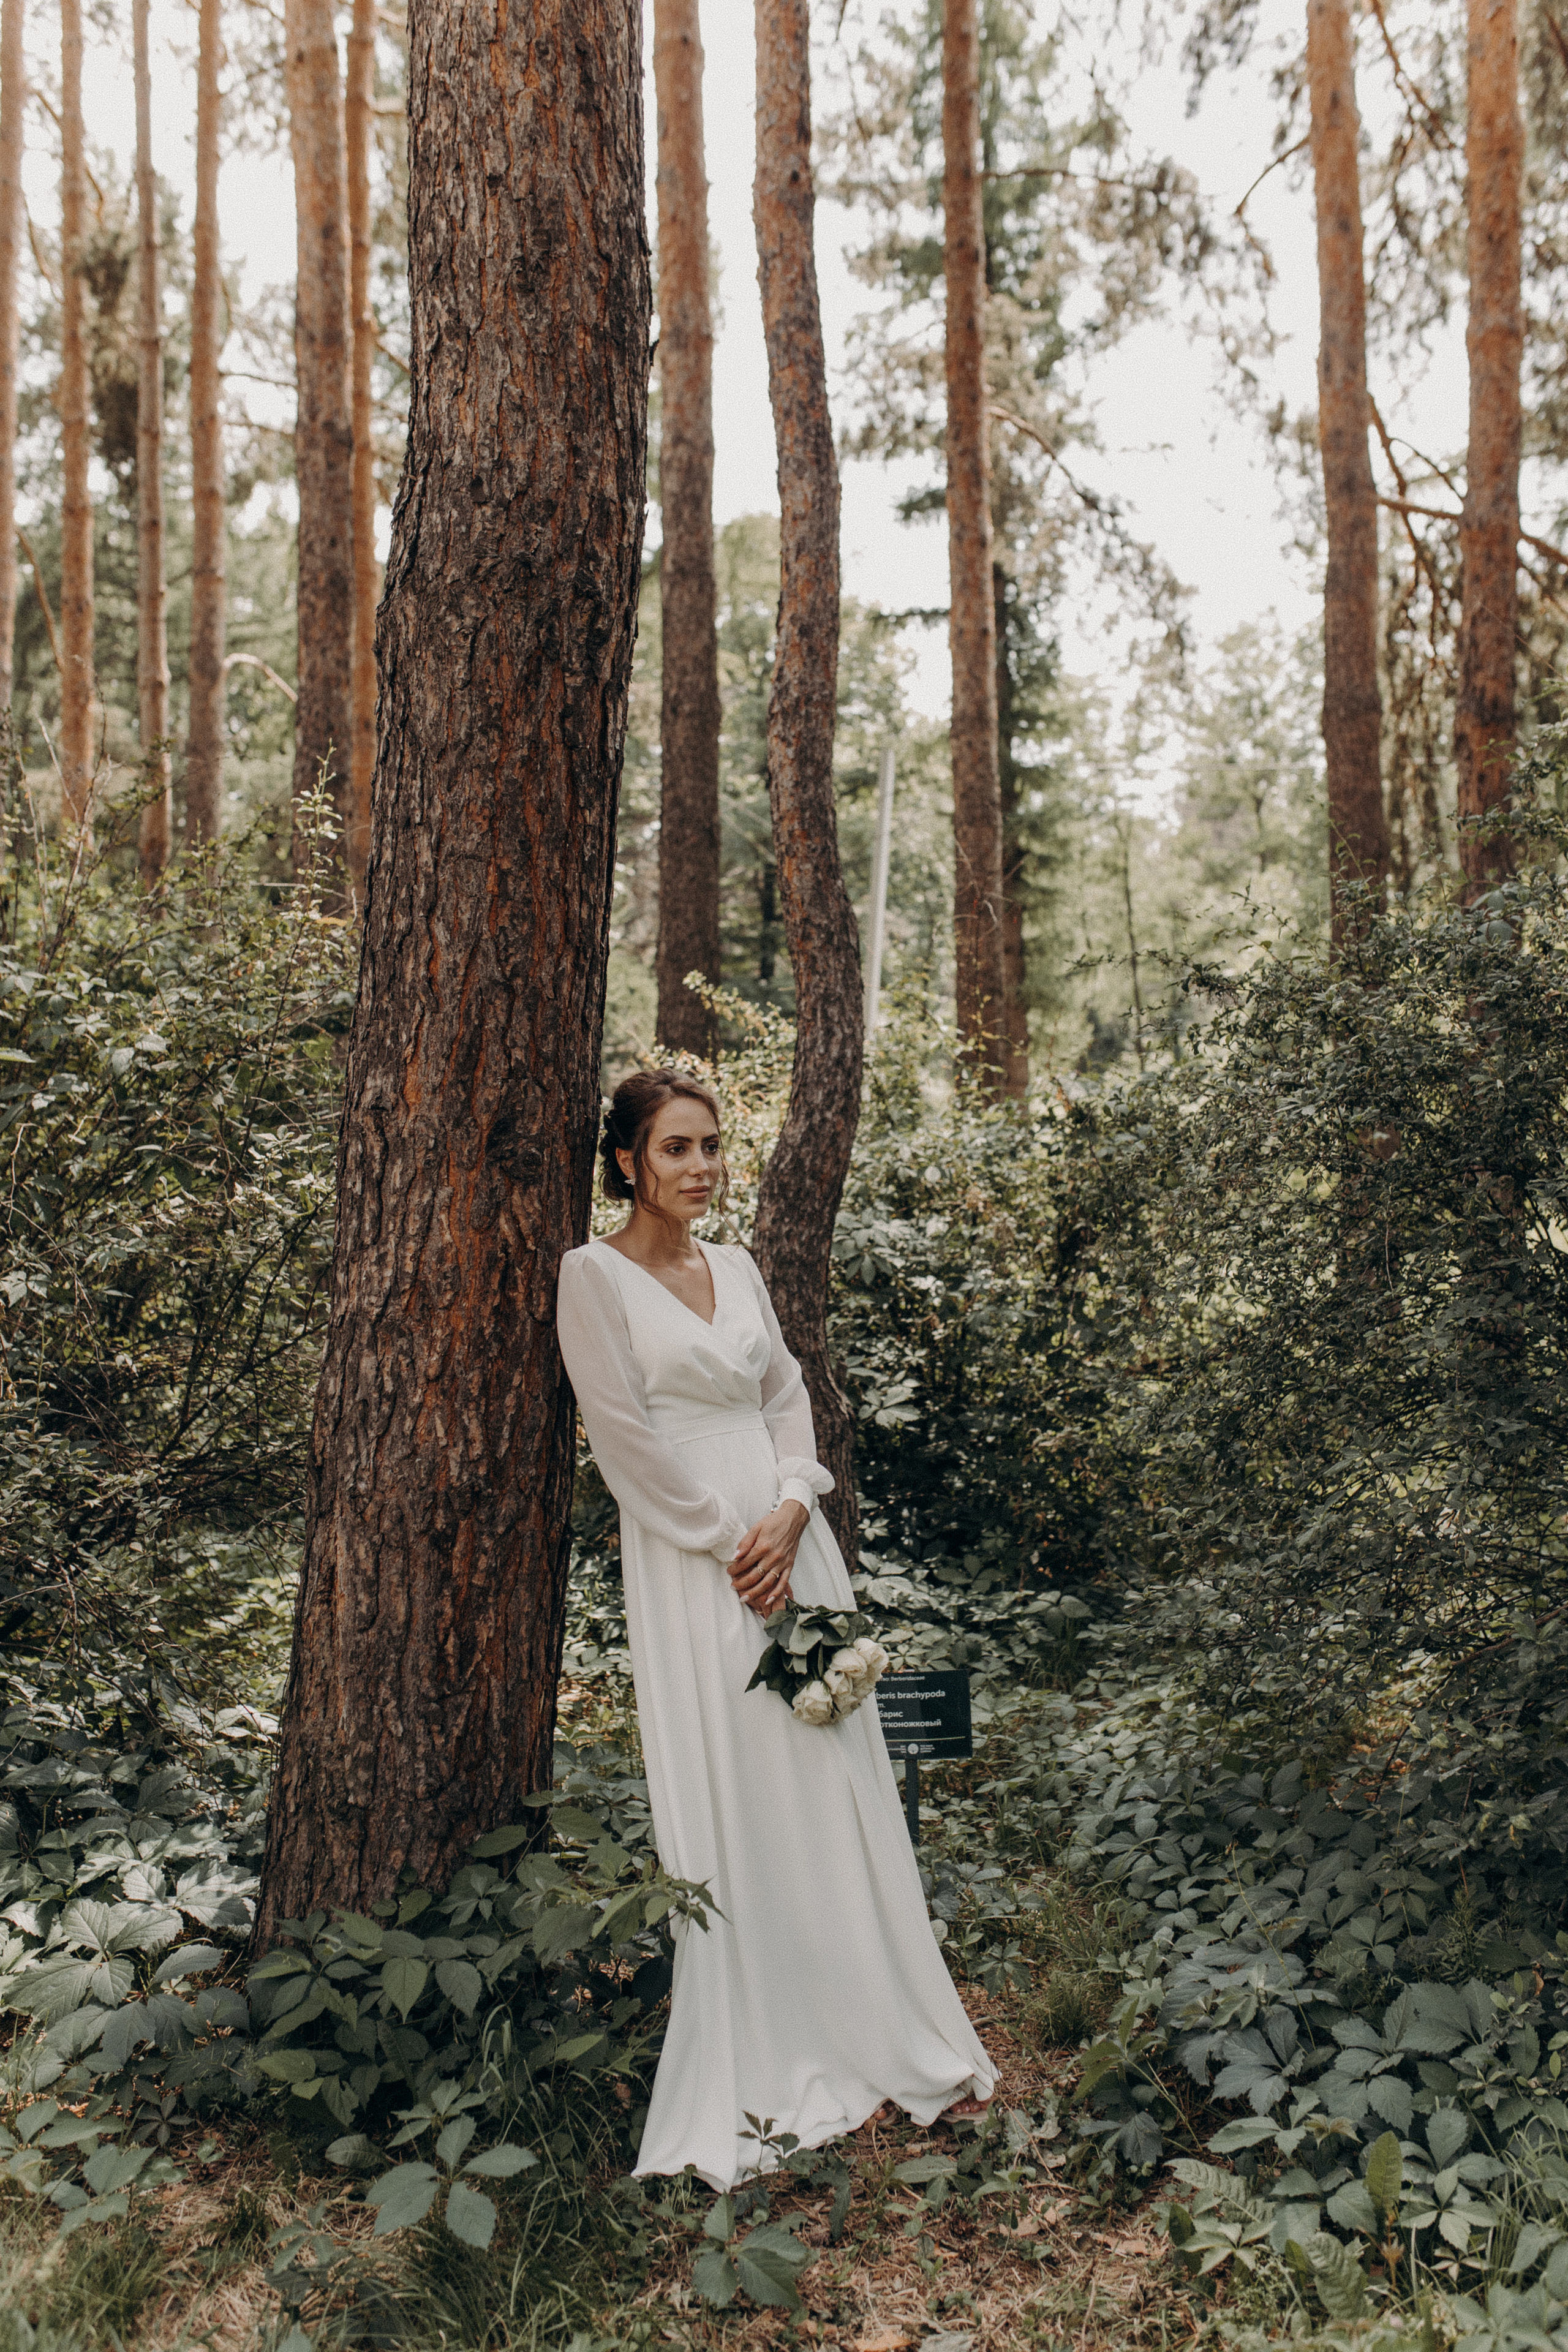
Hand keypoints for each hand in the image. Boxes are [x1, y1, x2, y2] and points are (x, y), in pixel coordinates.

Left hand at [728, 1501, 807, 1617]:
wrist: (792, 1519)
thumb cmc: (774, 1522)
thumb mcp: (756, 1527)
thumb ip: (745, 1543)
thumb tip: (735, 1556)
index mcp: (763, 1546)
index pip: (745, 1563)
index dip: (735, 1569)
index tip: (729, 1572)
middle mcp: (773, 1557)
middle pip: (754, 1576)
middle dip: (741, 1584)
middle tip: (733, 1587)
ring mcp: (782, 1563)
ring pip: (767, 1583)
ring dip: (755, 1593)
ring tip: (744, 1598)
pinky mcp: (789, 1565)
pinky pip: (783, 1583)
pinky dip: (776, 1593)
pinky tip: (768, 1600)